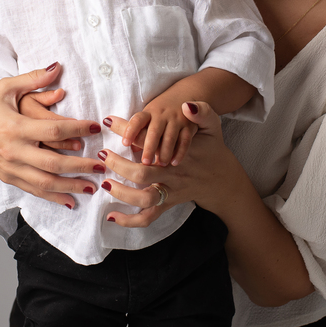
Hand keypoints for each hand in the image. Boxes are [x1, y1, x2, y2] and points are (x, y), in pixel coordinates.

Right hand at [0, 65, 105, 206]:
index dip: (78, 128)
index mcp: (16, 126)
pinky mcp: (7, 176)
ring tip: (92, 187)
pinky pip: (33, 190)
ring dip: (71, 186)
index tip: (96, 127)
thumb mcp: (6, 87)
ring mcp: (10, 166)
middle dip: (81, 165)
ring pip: (45, 183)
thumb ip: (33, 79)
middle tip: (102, 164)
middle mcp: (14, 150)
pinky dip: (52, 197)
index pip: (54, 129)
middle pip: (54, 163)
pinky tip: (69, 201)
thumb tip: (57, 66)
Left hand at [98, 101, 242, 226]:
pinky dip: (129, 220)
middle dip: (119, 165)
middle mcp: (174, 174)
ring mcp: (171, 192)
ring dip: (122, 193)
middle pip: (144, 173)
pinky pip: (148, 217)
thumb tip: (188, 106)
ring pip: (145, 199)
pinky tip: (112, 216)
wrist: (222, 178)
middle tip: (103, 154)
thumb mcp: (213, 126)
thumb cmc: (212, 149)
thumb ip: (203, 112)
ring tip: (105, 183)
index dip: (129, 130)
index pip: (150, 139)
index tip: (109, 122)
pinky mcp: (168, 204)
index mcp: (179, 152)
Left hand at [121, 94, 197, 166]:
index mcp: (150, 112)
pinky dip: (180, 152)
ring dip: (165, 151)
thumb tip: (131, 148)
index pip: (138, 120)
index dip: (130, 131)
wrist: (187, 94)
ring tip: (160, 164)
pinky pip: (185, 140)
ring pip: (170, 137)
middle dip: (149, 147)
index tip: (124, 143)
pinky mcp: (189, 126)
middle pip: (154, 131)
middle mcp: (162, 115)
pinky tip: (174, 162)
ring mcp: (177, 120)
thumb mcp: (150, 116)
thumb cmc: (162, 111)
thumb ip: (141, 132)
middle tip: (145, 162)